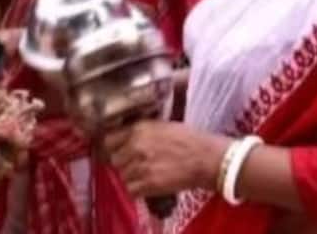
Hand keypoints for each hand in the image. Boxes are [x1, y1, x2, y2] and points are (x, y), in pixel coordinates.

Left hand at [99, 120, 231, 197]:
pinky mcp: (149, 183)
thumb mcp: (163, 126)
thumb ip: (142, 130)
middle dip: (125, 164)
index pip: (109, 140)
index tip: (121, 152)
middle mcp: (136, 145)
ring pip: (123, 176)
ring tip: (147, 176)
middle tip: (138, 166)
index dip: (115, 148)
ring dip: (133, 178)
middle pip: (115, 160)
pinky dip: (139, 191)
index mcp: (139, 128)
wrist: (207, 158)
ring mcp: (141, 165)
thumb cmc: (191, 140)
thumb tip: (126, 136)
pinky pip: (132, 190)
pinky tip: (150, 186)